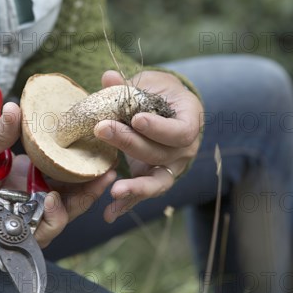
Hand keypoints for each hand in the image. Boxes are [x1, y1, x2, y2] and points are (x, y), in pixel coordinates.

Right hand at [0, 102, 114, 246]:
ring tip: (106, 166)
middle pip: (59, 214)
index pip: (35, 228)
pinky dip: (74, 170)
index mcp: (4, 211)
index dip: (51, 218)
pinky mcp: (31, 177)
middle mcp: (20, 207)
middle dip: (84, 199)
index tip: (54, 197)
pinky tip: (90, 155)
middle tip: (106, 177)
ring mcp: (27, 193)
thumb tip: (15, 111)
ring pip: (64, 197)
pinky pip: (58, 179)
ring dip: (85, 185)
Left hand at [94, 70, 203, 222]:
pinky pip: (143, 194)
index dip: (160, 128)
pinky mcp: (154, 179)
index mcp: (190, 120)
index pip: (181, 130)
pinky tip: (108, 214)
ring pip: (156, 181)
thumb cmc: (160, 93)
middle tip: (102, 129)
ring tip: (115, 191)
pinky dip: (126, 205)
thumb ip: (131, 84)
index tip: (136, 119)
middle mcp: (185, 149)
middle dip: (129, 142)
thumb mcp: (150, 82)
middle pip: (161, 153)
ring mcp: (171, 167)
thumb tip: (109, 78)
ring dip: (135, 187)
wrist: (167, 111)